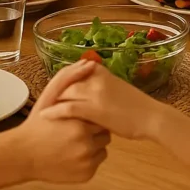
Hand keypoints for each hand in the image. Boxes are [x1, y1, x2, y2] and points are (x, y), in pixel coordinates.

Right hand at [17, 61, 110, 183]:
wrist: (23, 155)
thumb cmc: (37, 123)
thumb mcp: (50, 96)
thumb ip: (69, 77)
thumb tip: (89, 63)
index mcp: (81, 124)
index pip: (101, 116)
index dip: (91, 115)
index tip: (79, 117)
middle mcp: (87, 144)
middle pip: (104, 133)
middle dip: (93, 130)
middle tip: (75, 130)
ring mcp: (87, 162)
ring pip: (102, 149)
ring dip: (93, 145)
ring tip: (73, 142)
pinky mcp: (86, 175)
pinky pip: (96, 163)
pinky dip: (88, 159)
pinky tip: (72, 155)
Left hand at [41, 62, 162, 139]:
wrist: (151, 117)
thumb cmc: (136, 108)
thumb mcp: (117, 89)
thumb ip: (100, 87)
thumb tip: (85, 92)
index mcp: (101, 71)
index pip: (73, 71)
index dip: (59, 81)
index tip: (50, 90)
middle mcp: (96, 78)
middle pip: (66, 81)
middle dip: (52, 92)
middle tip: (41, 102)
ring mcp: (95, 93)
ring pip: (65, 93)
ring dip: (50, 101)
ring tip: (38, 110)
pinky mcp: (94, 108)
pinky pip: (68, 107)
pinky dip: (54, 111)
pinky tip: (45, 117)